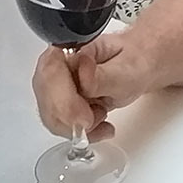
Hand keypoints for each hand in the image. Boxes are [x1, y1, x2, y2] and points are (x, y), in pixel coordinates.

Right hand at [32, 33, 152, 141]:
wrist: (137, 68)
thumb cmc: (132, 64)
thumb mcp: (125, 70)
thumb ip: (102, 74)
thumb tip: (82, 71)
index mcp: (72, 48)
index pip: (49, 71)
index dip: (63, 99)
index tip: (85, 116)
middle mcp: (59, 66)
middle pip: (45, 97)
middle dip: (70, 119)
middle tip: (94, 119)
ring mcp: (59, 86)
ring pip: (51, 116)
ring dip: (78, 127)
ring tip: (101, 117)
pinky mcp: (63, 104)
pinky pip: (62, 126)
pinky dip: (83, 133)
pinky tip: (100, 127)